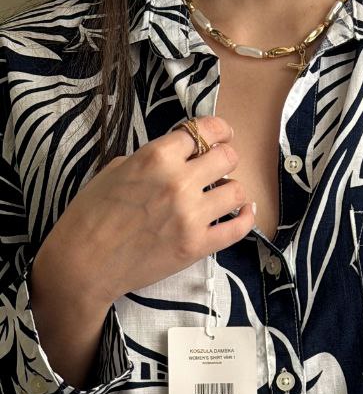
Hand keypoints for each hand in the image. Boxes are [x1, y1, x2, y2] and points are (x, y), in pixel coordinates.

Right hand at [34, 115, 254, 309]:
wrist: (85, 262)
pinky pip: (238, 228)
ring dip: (233, 188)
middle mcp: (179, 182)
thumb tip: (177, 158)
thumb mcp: (116, 170)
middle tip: (222, 165)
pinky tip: (244, 212)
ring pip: (236, 191)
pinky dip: (246, 218)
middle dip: (226, 157)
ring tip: (224, 193)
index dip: (217, 131)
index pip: (202, 131)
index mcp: (156, 156)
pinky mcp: (197, 246)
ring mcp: (191, 216)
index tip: (222, 135)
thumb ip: (151, 160)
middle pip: (226, 157)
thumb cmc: (91, 215)